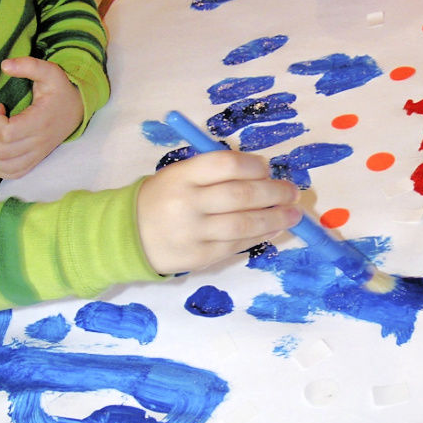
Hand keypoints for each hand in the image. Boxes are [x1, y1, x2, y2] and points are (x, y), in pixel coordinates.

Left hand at [0, 57, 83, 178]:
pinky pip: (15, 173)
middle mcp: (39, 142)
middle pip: (2, 151)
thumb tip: (5, 66)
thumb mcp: (50, 72)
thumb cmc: (61, 91)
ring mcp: (38, 153)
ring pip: (6, 165)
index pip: (7, 133)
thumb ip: (30, 65)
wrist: (78, 109)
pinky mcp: (36, 158)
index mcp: (41, 123)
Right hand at [137, 151, 302, 274]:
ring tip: (294, 214)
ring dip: (275, 218)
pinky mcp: (200, 257)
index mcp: (182, 176)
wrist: (128, 235)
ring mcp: (194, 233)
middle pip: (240, 196)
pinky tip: (275, 229)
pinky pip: (237, 245)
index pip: (225, 165)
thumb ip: (215, 173)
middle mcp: (188, 203)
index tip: (268, 168)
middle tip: (293, 192)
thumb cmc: (163, 198)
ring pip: (243, 225)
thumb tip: (264, 174)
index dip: (253, 165)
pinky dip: (261, 236)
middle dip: (274, 192)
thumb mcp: (179, 175)